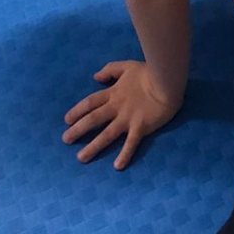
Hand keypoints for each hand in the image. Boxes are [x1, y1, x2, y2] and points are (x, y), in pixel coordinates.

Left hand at [63, 59, 178, 167]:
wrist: (167, 81)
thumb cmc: (148, 73)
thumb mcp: (127, 66)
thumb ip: (110, 70)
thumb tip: (95, 77)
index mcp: (113, 93)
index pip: (90, 103)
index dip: (77, 111)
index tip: (67, 120)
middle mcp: (116, 108)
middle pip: (93, 119)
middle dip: (78, 130)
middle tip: (66, 140)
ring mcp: (128, 119)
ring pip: (107, 134)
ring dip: (94, 147)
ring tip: (81, 158)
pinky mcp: (141, 127)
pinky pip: (131, 143)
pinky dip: (125, 155)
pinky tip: (117, 166)